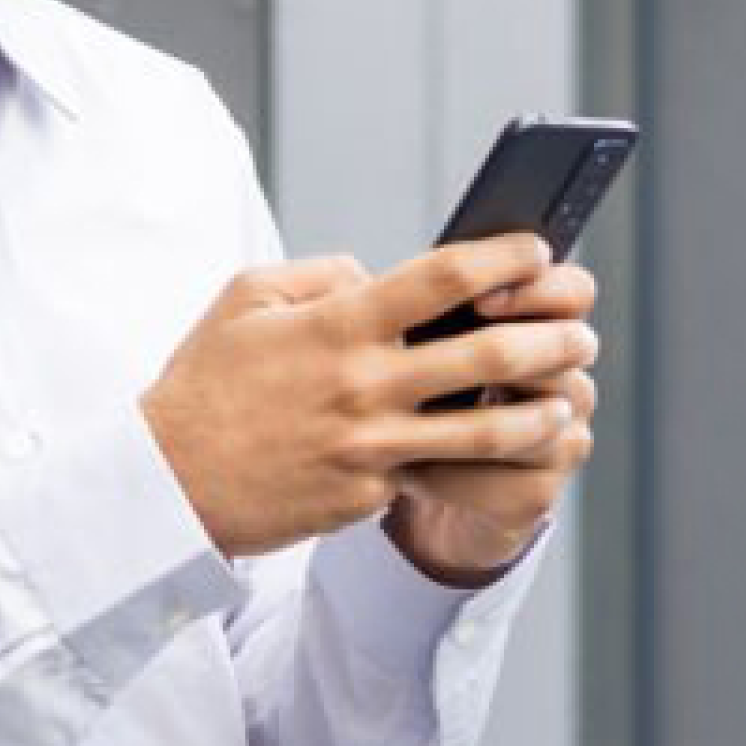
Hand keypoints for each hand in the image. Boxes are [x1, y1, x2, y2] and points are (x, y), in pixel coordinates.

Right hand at [139, 233, 599, 558]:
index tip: (541, 248)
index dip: (502, 258)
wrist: (163, 484)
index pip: (442, 278)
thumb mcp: (247, 299)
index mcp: (338, 325)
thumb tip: (382, 276)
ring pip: (484, 432)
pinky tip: (501, 454)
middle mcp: (363, 385)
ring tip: (564, 404)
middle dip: (549, 339)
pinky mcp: (366, 497)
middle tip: (582, 332)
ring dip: (538, 414)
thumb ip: (323, 277)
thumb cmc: (205, 382)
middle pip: (486, 355)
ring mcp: (369, 447)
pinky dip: (470, 464)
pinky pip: (431, 473)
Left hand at [388, 257, 598, 584]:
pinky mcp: (539, 492)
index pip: (574, 292)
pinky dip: (455, 474)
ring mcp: (563, 438)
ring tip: (408, 418)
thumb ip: (414, 305)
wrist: (402, 482)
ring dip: (473, 417)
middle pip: (573, 347)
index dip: (539, 289)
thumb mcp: (407, 344)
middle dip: (516, 345)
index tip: (481, 298)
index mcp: (542, 328)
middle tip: (451, 352)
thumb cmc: (403, 396)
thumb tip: (364, 279)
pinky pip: (510, 478)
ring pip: (545, 416)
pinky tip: (410, 469)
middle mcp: (566, 379)